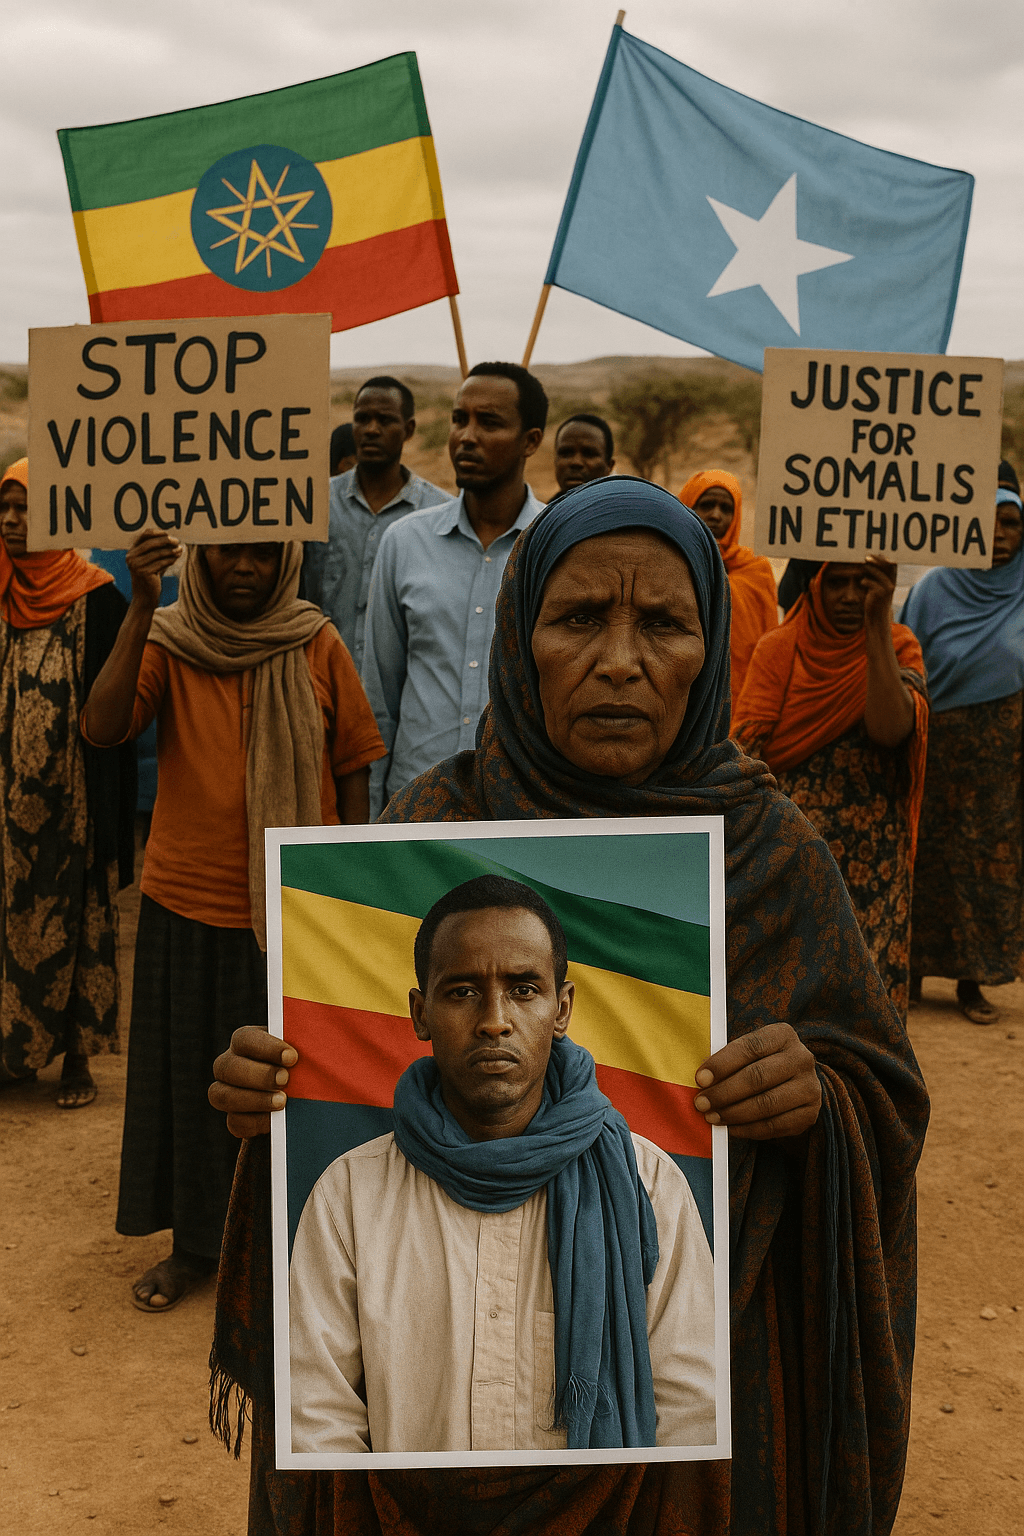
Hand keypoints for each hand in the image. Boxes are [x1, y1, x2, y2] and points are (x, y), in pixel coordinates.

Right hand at [126, 530, 181, 610]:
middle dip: (165, 541)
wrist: (145, 597)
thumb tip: (173, 539)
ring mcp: (136, 565)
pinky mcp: (144, 573)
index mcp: (132, 552)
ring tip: (180, 549)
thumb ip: (158, 550)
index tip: (168, 534)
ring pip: (157, 553)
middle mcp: (131, 557)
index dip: (157, 532)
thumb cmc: (151, 577)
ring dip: (171, 550)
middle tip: (177, 541)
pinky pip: (161, 563)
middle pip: (150, 542)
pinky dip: (170, 559)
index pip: (143, 535)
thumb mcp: (152, 561)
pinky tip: (176, 557)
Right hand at [208, 1026, 297, 1138]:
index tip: (292, 1057)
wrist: (303, 1095)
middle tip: (285, 1079)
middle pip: (227, 1067)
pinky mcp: (235, 1118)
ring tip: (281, 1102)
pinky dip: (254, 1122)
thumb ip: (306, 1045)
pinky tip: (274, 1120)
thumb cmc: (302, 1064)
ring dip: (254, 1100)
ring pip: (221, 1095)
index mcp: (246, 1041)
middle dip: (259, 1075)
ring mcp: (227, 1092)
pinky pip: (234, 1122)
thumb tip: (315, 1045)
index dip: (266, 1048)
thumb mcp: (305, 1051)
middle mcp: (230, 1064)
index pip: (245, 1039)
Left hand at [693, 1022, 820, 1139]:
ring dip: (733, 1113)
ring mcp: (810, 1087)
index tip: (700, 1079)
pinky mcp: (810, 1114)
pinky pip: (775, 1125)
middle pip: (757, 1077)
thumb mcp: (750, 1052)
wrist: (796, 1084)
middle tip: (701, 1103)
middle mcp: (801, 1058)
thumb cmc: (761, 1063)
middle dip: (724, 1092)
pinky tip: (731, 1128)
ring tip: (712, 1117)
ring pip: (766, 1104)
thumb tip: (702, 1079)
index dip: (722, 1064)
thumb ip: (729, 1060)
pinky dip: (748, 1129)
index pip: (750, 1047)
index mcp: (783, 1035)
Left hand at [859, 555, 896, 628]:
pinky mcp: (879, 594)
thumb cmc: (875, 602)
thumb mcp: (878, 589)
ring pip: (878, 573)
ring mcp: (886, 589)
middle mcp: (891, 584)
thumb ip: (877, 579)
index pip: (891, 566)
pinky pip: (870, 583)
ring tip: (863, 567)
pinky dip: (865, 581)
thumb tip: (869, 563)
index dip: (884, 558)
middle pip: (886, 567)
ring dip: (869, 568)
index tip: (874, 554)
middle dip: (876, 560)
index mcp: (892, 582)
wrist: (877, 618)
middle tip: (866, 557)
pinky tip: (862, 583)